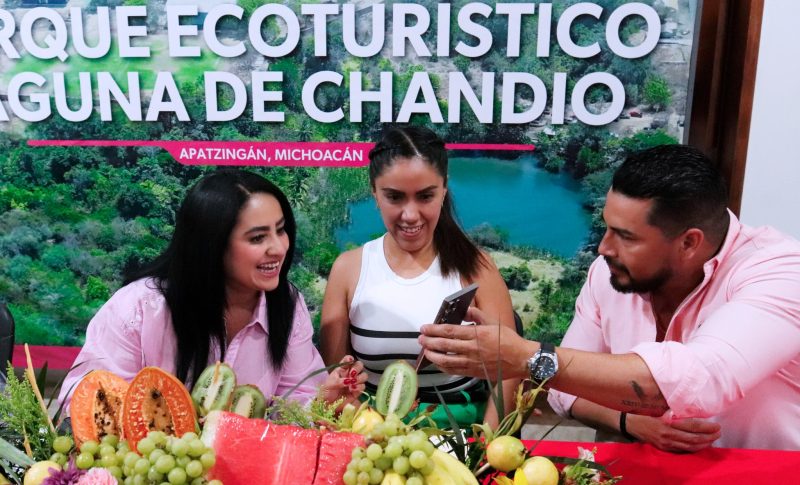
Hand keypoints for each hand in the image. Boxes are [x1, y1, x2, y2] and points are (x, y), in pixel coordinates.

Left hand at [321, 355, 366, 405]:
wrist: (328, 405)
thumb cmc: (326, 392)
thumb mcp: (329, 384)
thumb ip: (338, 381)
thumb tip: (348, 381)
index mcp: (341, 369)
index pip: (348, 360)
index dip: (350, 359)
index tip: (350, 361)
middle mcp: (349, 374)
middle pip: (359, 365)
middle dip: (357, 368)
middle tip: (352, 374)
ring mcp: (354, 382)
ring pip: (364, 375)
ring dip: (359, 378)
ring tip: (352, 383)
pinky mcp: (358, 391)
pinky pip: (363, 386)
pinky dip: (359, 387)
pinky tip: (352, 390)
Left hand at [418, 307, 532, 379]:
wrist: (521, 359)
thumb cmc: (508, 340)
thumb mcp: (493, 321)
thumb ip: (476, 314)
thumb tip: (463, 310)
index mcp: (477, 334)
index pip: (450, 331)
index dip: (435, 329)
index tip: (424, 328)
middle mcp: (473, 348)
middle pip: (445, 345)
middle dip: (430, 342)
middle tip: (420, 339)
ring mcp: (473, 362)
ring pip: (448, 360)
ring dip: (433, 356)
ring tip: (425, 351)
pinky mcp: (474, 372)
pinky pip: (455, 370)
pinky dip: (444, 367)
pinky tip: (437, 363)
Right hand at [626, 414, 720, 452]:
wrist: (631, 425)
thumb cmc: (647, 414)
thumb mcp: (661, 411)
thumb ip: (676, 413)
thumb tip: (693, 412)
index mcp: (668, 423)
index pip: (692, 426)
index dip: (706, 427)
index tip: (717, 426)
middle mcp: (669, 434)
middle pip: (694, 438)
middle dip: (709, 437)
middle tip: (719, 433)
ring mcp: (667, 443)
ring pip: (690, 446)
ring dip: (704, 444)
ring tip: (713, 439)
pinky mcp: (665, 448)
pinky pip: (683, 450)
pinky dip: (694, 449)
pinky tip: (701, 446)